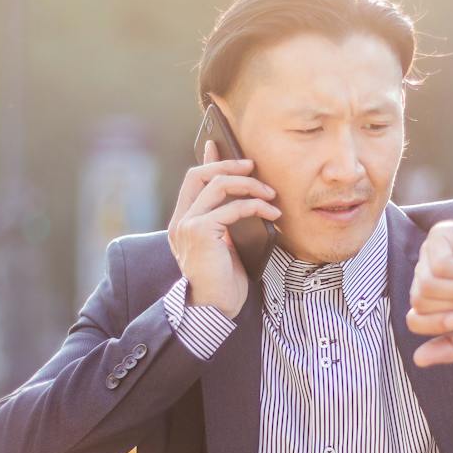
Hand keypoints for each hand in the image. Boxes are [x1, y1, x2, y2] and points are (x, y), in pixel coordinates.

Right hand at [167, 139, 280, 315]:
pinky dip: (256, 206)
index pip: (192, 180)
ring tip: (270, 195)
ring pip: (218, 185)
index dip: (208, 161)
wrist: (215, 308)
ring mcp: (187, 226)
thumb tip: (240, 195)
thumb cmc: (225, 280)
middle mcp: (180, 221)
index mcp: (183, 222)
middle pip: (201, 174)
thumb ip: (226, 218)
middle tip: (254, 168)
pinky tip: (271, 215)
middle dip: (230, 166)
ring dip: (249, 185)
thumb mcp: (226, 243)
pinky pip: (232, 208)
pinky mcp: (201, 232)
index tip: (218, 144)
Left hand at [407, 220, 452, 366]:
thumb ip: (450, 350)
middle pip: (420, 302)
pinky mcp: (441, 235)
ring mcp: (431, 254)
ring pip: (428, 284)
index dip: (438, 324)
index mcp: (431, 301)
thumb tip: (418, 360)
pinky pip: (440, 265)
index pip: (414, 320)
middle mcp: (426, 276)